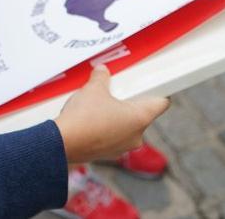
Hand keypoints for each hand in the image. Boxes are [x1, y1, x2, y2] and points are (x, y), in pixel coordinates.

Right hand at [53, 65, 169, 163]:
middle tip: (118, 90)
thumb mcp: (94, 88)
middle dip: (130, 102)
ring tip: (100, 104)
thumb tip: (102, 71)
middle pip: (142, 114)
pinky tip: (91, 119)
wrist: (62, 143)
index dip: (159, 91)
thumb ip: (101, 77)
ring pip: (127, 127)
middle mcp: (136, 136)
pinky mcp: (107, 154)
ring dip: (117, 116)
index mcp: (141, 118)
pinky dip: (106, 128)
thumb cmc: (84, 116)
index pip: (162, 103)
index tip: (153, 84)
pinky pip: (112, 137)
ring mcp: (122, 147)